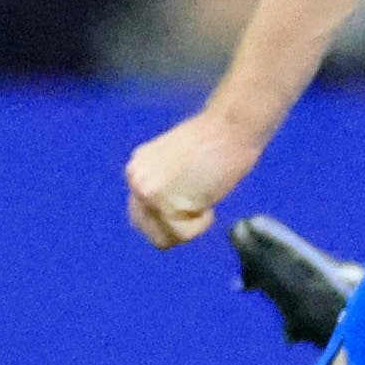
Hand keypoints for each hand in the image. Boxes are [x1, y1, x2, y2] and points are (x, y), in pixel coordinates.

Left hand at [125, 101, 272, 249]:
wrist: (231, 127)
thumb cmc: (220, 145)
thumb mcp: (181, 167)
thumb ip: (167, 188)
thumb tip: (165, 216)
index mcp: (138, 166)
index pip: (143, 213)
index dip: (172, 217)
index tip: (194, 203)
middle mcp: (134, 177)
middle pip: (147, 229)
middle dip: (175, 226)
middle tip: (200, 207)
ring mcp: (143, 188)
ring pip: (163, 236)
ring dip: (188, 226)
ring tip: (204, 200)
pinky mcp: (156, 198)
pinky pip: (179, 234)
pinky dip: (199, 226)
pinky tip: (208, 203)